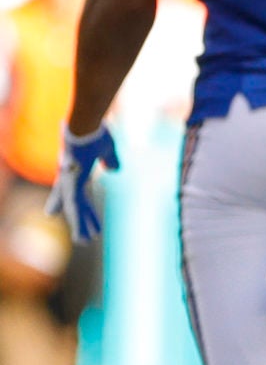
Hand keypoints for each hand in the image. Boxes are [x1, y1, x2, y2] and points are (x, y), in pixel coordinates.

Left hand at [46, 125, 117, 243]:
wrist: (85, 123)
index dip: (65, 203)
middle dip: (78, 219)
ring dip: (80, 225)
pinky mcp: (71, 183)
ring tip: (84, 242)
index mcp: (76, 168)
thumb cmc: (95, 130)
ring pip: (74, 208)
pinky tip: (82, 233)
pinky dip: (79, 221)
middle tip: (80, 237)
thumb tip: (114, 169)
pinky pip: (75, 206)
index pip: (73, 190)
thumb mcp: (107, 147)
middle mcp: (69, 176)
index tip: (52, 214)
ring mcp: (69, 180)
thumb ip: (110, 159)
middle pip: (73, 202)